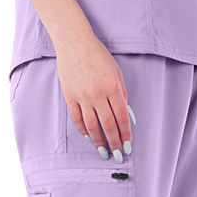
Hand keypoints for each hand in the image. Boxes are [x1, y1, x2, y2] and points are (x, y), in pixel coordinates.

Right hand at [55, 33, 134, 162]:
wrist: (73, 41)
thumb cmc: (99, 57)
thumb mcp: (117, 73)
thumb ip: (123, 96)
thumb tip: (128, 118)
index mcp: (112, 88)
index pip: (122, 118)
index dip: (126, 135)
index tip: (128, 146)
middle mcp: (97, 94)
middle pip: (108, 126)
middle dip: (114, 143)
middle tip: (117, 155)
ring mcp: (82, 95)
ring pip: (91, 126)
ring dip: (99, 142)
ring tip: (104, 152)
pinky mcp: (69, 95)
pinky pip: (77, 119)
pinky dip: (84, 131)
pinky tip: (89, 138)